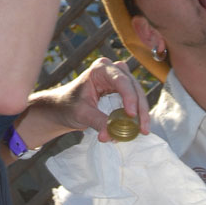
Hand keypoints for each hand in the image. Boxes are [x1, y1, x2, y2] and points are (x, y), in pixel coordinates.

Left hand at [17, 58, 149, 153]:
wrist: (63, 107)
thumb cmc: (69, 105)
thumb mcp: (82, 113)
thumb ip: (97, 122)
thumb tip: (111, 135)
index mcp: (100, 68)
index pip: (121, 81)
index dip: (129, 97)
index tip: (131, 115)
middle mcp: (112, 69)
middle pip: (133, 86)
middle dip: (140, 108)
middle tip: (142, 129)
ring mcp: (119, 78)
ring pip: (137, 93)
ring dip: (141, 112)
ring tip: (142, 131)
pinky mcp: (121, 90)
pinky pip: (134, 100)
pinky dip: (136, 114)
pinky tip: (138, 128)